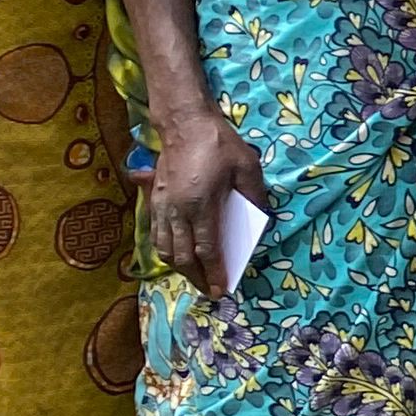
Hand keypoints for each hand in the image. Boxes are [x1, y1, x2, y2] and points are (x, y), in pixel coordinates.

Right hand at [148, 113, 270, 299]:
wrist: (184, 124)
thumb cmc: (219, 144)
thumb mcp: (248, 166)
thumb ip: (255, 195)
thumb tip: (262, 219)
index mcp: (201, 205)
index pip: (207, 249)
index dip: (215, 272)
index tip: (222, 289)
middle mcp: (176, 211)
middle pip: (182, 256)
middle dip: (197, 277)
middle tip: (210, 291)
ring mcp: (161, 207)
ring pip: (164, 249)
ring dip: (179, 267)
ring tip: (195, 277)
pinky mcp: (153, 201)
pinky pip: (156, 235)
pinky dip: (165, 250)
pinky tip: (176, 256)